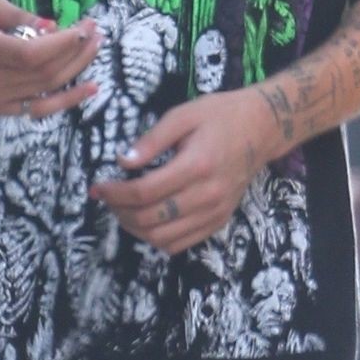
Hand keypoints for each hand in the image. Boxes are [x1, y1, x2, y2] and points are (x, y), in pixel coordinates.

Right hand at [0, 0, 97, 118]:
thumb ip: (18, 15)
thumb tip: (53, 28)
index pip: (31, 54)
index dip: (64, 44)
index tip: (84, 27)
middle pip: (43, 73)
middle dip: (76, 52)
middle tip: (96, 32)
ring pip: (46, 91)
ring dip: (76, 71)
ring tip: (95, 50)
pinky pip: (37, 108)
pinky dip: (65, 99)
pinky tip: (88, 88)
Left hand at [91, 88, 277, 254]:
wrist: (262, 129)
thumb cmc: (220, 116)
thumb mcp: (183, 115)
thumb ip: (152, 140)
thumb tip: (123, 162)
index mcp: (197, 165)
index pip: (145, 192)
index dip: (115, 193)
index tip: (98, 187)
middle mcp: (208, 194)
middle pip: (151, 218)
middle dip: (120, 212)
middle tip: (107, 198)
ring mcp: (215, 212)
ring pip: (163, 238)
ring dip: (135, 229)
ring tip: (123, 211)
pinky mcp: (219, 221)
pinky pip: (180, 244)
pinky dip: (156, 238)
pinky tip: (147, 221)